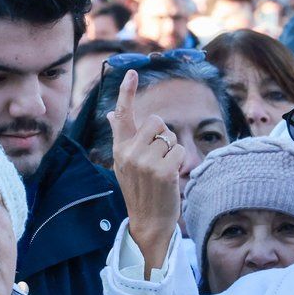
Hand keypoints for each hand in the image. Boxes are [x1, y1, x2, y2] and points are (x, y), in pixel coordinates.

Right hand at [108, 69, 185, 278]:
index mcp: (119, 148)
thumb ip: (121, 136)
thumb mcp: (124, 162)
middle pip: (156, 121)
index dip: (127, 91)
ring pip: (169, 137)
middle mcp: (129, 152)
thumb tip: (112, 112)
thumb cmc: (140, 190)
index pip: (123, 114)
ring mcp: (146, 162)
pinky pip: (180, 151)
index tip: (130, 72)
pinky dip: (181, 163)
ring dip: (172, 151)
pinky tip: (171, 178)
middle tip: (159, 157)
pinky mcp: (164, 170)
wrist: (148, 222)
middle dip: (163, 136)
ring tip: (164, 170)